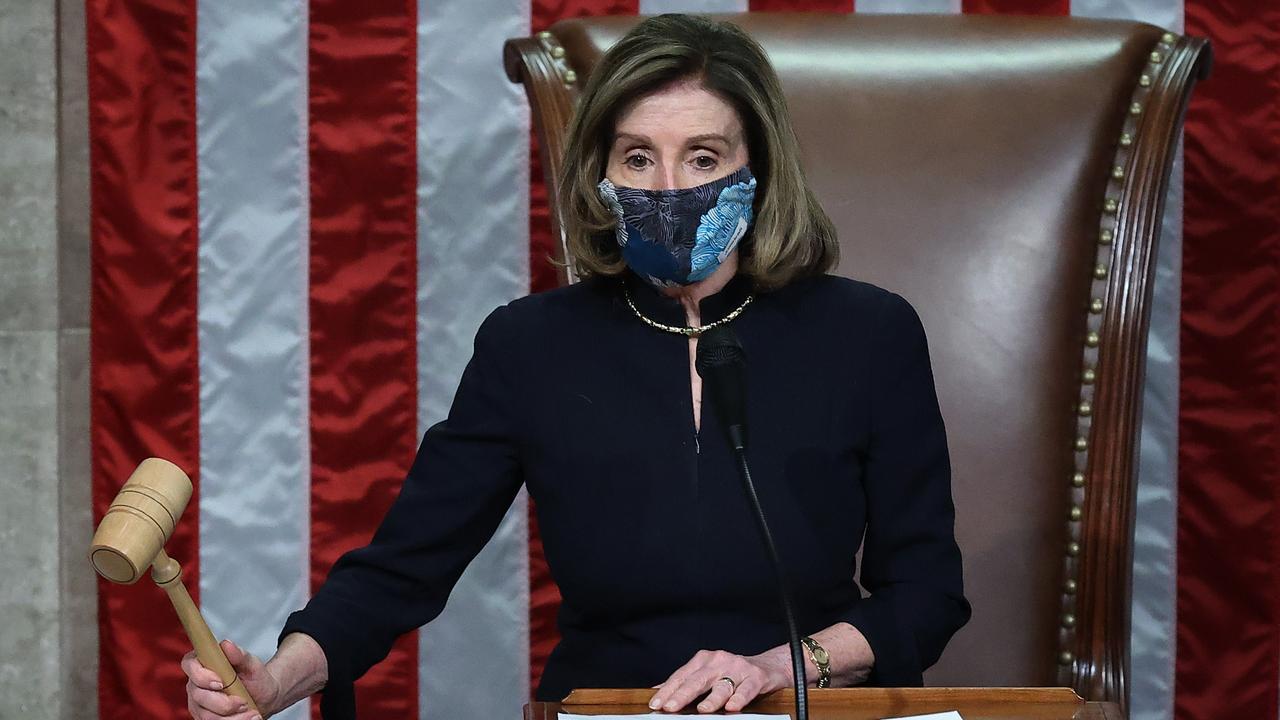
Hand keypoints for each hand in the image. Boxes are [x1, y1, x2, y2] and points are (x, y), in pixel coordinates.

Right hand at [183, 639, 279, 719]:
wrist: (264, 696)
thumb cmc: (255, 677)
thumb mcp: (252, 664)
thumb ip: (240, 655)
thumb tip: (226, 644)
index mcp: (204, 663)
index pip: (189, 664)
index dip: (201, 675)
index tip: (221, 683)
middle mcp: (196, 684)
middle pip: (198, 696)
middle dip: (223, 703)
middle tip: (244, 702)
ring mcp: (198, 703)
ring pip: (206, 715)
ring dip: (231, 717)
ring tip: (251, 713)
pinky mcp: (204, 717)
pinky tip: (249, 718)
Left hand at [649, 649, 791, 713]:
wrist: (768, 665)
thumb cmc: (732, 672)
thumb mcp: (707, 673)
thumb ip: (685, 682)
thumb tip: (658, 692)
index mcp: (703, 660)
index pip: (682, 676)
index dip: (668, 690)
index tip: (656, 704)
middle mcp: (719, 661)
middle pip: (697, 680)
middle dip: (683, 694)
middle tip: (670, 707)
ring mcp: (738, 668)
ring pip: (722, 686)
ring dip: (712, 699)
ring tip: (702, 710)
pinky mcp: (756, 677)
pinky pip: (746, 689)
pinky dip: (739, 698)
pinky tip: (732, 707)